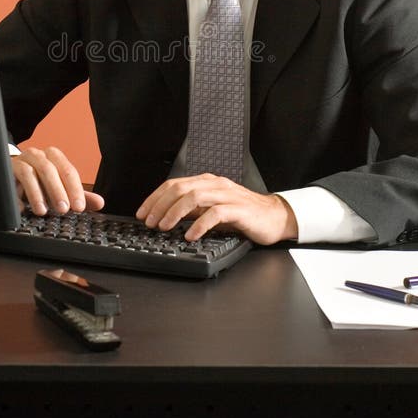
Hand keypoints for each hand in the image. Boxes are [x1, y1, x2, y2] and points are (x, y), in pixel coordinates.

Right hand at [10, 146, 104, 215]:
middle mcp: (38, 156)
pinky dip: (16, 196)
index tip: (79, 207)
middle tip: (63, 209)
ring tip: (42, 211)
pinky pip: (9, 181)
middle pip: (49, 169)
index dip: (75, 189)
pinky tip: (22, 209)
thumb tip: (100, 203)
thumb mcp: (60, 188)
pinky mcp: (6, 170)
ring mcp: (20, 161)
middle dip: (57, 190)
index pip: (68, 171)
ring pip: (29, 172)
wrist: (13, 175)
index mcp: (54, 157)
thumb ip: (79, 195)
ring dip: (36, 193)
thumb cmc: (40, 181)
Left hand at [135, 173, 297, 244]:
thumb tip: (166, 216)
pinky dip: (200, 224)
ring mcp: (227, 195)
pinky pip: (215, 213)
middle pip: (181, 188)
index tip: (143, 212)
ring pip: (195, 196)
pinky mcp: (239, 209)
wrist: (274, 218)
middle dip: (161, 205)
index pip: (174, 184)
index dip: (155, 197)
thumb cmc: (243, 214)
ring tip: (165, 227)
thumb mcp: (211, 209)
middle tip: (150, 222)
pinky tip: (190, 235)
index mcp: (207, 182)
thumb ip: (192, 209)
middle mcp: (215, 185)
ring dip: (175, 212)